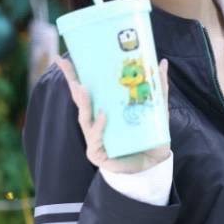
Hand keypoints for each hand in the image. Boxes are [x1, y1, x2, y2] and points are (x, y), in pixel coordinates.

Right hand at [56, 56, 171, 172]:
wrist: (154, 163)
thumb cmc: (150, 136)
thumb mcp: (156, 110)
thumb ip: (158, 88)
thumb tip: (162, 62)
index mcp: (103, 110)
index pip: (86, 90)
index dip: (74, 75)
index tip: (61, 59)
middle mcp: (95, 123)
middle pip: (80, 101)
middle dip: (72, 83)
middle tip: (68, 68)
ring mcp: (94, 139)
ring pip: (85, 119)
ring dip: (84, 103)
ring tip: (82, 88)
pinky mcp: (98, 155)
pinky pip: (96, 139)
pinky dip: (99, 127)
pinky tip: (103, 115)